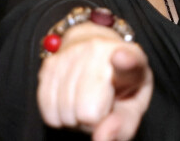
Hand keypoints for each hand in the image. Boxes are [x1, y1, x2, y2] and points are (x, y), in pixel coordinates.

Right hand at [37, 23, 152, 140]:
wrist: (101, 57)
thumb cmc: (121, 88)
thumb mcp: (132, 108)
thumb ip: (122, 126)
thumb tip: (102, 137)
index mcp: (133, 59)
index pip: (128, 61)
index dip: (125, 61)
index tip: (120, 57)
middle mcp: (102, 49)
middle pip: (86, 110)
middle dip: (91, 119)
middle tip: (102, 104)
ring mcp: (74, 52)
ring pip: (64, 111)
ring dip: (73, 116)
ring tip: (87, 99)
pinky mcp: (51, 61)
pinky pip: (47, 108)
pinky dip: (57, 112)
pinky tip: (71, 98)